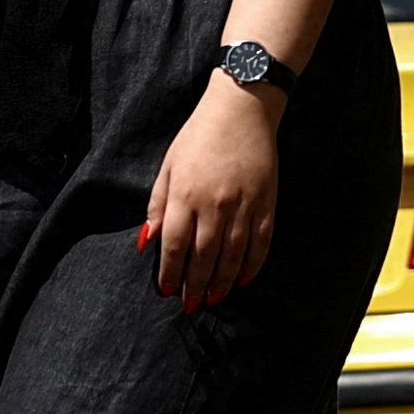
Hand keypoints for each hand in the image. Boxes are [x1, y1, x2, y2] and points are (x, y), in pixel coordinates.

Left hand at [143, 83, 283, 306]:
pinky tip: (244, 279)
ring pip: (233, 256)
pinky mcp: (266, 202)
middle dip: (195, 285)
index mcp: (186, 195)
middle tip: (190, 305)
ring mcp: (243, 205)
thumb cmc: (199, 136)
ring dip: (222, 281)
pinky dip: (253, 264)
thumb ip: (158, 205)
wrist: (241, 108)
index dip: (171, 272)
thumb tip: (147, 241)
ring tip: (213, 298)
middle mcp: (214, 205)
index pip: (176, 246)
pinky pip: (260, 242)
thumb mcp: (169, 166)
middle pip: (203, 257)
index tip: (167, 290)